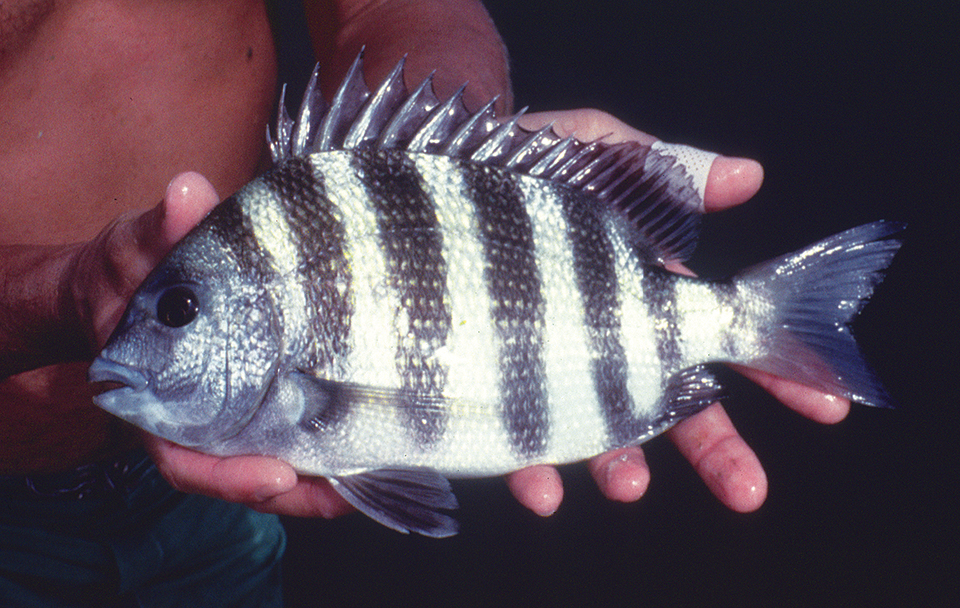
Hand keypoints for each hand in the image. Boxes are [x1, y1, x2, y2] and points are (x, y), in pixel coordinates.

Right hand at [79, 171, 354, 516]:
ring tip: (383, 469)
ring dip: (328, 472)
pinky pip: (301, 425)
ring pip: (281, 459)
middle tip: (348, 490)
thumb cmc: (128, 268)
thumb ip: (161, 228)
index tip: (276, 475)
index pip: (186, 461)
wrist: (130, 279)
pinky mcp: (268, 393)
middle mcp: (200, 420)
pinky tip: (380, 434)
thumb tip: (189, 191)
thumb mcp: (135, 246)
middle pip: (248, 474)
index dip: (229, 477)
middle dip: (300, 490)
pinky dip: (337, 436)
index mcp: (157, 404)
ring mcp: (236, 412)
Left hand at [506, 109, 849, 515]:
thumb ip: (666, 170)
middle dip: (716, 451)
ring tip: (630, 487)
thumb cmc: (521, 165)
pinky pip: (515, 441)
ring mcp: (551, 370)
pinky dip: (532, 468)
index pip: (725, 339)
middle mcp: (608, 341)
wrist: (434, 184)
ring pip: (599, 435)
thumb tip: (746, 175)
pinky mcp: (491, 390)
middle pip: (675, 405)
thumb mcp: (597, 154)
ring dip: (621, 466)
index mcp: (645, 294)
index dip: (776, 372)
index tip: (824, 402)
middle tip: (748, 489)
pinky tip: (537, 487)